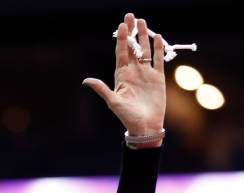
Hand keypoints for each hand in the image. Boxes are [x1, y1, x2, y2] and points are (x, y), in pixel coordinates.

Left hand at [83, 13, 165, 142]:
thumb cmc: (127, 117)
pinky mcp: (158, 78)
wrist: (145, 126)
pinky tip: (157, 38)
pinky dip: (158, 49)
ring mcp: (146, 74)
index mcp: (122, 76)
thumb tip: (86, 81)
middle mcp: (133, 72)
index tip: (122, 25)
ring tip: (142, 22)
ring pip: (145, 51)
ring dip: (144, 37)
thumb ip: (102, 89)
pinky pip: (158, 60)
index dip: (121, 39)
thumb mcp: (113, 102)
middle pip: (132, 48)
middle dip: (131, 32)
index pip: (121, 53)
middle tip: (130, 16)